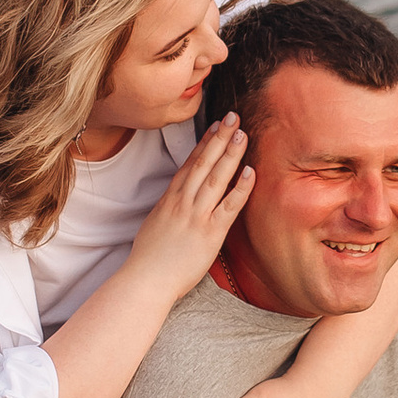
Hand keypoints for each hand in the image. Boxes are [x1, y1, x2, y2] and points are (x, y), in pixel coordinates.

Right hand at [126, 117, 252, 303]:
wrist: (146, 280)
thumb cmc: (149, 259)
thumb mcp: (155, 225)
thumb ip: (169, 210)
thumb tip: (176, 203)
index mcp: (170, 199)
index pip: (190, 164)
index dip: (204, 143)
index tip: (215, 126)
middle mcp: (183, 202)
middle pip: (204, 163)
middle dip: (220, 138)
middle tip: (233, 117)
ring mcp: (197, 216)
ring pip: (216, 178)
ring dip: (231, 154)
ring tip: (243, 133)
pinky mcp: (210, 233)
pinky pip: (229, 206)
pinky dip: (241, 188)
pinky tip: (251, 171)